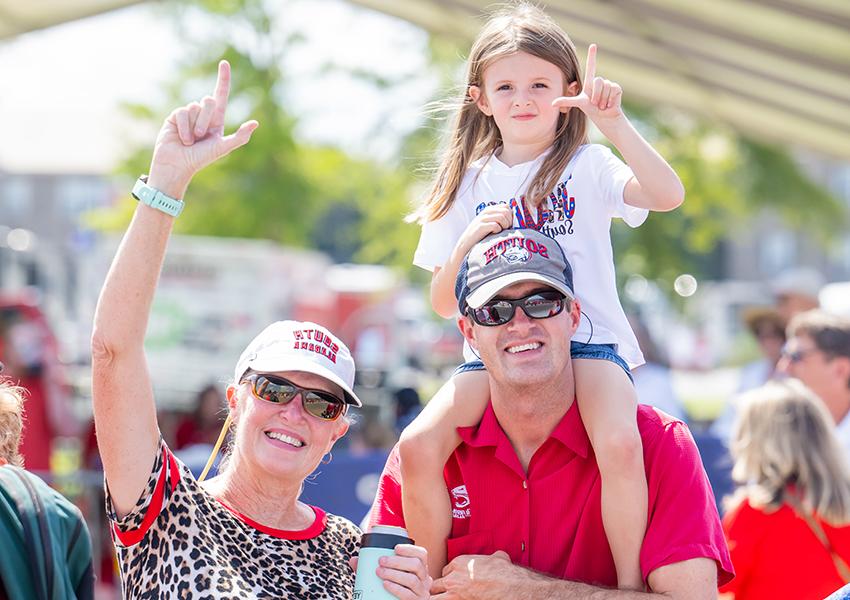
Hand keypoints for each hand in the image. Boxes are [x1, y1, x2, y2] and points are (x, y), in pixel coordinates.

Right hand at [147, 60, 258, 197]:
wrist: (178, 165)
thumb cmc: (201, 159)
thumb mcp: (222, 148)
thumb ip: (239, 137)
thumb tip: (255, 124)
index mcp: (216, 119)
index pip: (220, 94)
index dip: (223, 79)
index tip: (224, 63)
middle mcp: (202, 114)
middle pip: (208, 101)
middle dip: (206, 120)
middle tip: (201, 136)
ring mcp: (188, 114)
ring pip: (194, 107)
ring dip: (193, 127)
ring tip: (191, 140)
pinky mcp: (175, 116)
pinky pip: (182, 112)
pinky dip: (183, 128)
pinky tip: (181, 138)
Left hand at [349, 544, 431, 599]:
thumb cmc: (392, 588)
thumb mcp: (387, 576)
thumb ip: (371, 568)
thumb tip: (354, 560)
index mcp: (420, 568)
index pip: (421, 554)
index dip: (410, 549)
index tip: (395, 548)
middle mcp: (424, 579)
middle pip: (416, 565)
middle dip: (398, 561)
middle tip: (381, 561)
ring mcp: (422, 592)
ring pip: (412, 579)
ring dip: (394, 574)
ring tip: (379, 572)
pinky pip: (408, 595)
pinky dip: (396, 588)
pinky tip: (386, 584)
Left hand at [430, 551, 513, 598]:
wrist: (509, 586)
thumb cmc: (504, 573)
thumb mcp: (498, 558)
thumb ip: (493, 557)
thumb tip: (498, 556)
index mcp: (460, 563)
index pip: (446, 571)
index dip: (450, 578)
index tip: (455, 583)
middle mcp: (453, 576)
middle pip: (437, 583)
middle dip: (440, 589)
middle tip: (448, 594)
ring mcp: (453, 591)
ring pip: (432, 595)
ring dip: (437, 598)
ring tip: (443, 599)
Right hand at [457, 204, 512, 254]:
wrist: (466, 245)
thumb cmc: (481, 236)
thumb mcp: (490, 224)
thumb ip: (500, 219)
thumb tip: (515, 219)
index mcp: (489, 210)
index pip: (507, 206)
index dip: (511, 216)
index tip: (508, 225)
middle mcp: (486, 212)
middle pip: (506, 211)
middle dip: (509, 221)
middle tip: (505, 230)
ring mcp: (482, 218)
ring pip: (502, 217)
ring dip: (504, 226)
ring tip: (500, 232)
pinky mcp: (480, 226)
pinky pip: (495, 225)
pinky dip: (498, 231)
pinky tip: (494, 235)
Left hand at [552, 44, 623, 129]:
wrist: (605, 118)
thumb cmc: (591, 111)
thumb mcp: (578, 104)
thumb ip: (566, 101)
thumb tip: (552, 103)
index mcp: (590, 83)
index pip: (591, 67)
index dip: (592, 56)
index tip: (593, 45)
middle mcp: (600, 82)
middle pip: (598, 81)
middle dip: (596, 95)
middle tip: (595, 104)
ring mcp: (609, 84)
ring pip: (605, 86)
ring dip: (602, 99)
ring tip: (602, 105)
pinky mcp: (617, 89)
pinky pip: (613, 90)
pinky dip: (610, 100)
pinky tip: (609, 104)